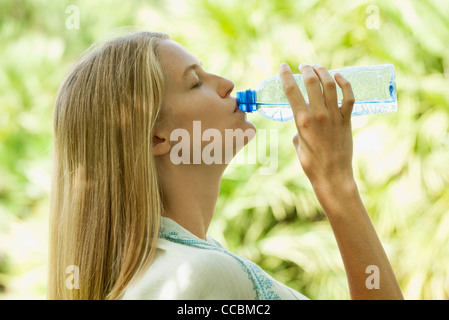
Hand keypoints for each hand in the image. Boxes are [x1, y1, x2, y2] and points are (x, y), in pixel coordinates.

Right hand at [279, 63, 355, 189]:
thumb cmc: (311, 163)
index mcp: (302, 120)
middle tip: (303, 66)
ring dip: (323, 72)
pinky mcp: (347, 120)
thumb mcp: (297, 143)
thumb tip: (302, 122)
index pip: (291, 90)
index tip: (283, 66)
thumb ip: (298, 128)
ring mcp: (335, 115)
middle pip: (312, 82)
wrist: (332, 176)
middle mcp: (318, 114)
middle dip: (306, 70)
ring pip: (330, 84)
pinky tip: (339, 77)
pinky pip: (349, 96)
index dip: (286, 75)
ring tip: (318, 68)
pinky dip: (345, 83)